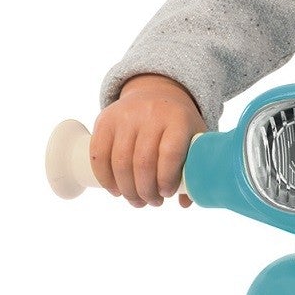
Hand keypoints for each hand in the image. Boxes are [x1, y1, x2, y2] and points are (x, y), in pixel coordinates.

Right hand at [90, 74, 203, 206]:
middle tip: (151, 202)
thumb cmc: (178, 124)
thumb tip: (184, 202)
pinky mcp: (105, 120)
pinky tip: (114, 189)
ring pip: (120, 162)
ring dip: (127, 189)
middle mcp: (151, 114)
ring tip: (135, 200)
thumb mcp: (194, 136)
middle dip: (146, 191)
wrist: (155, 92)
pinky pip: (99, 154)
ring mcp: (125, 116)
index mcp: (178, 119)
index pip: (170, 153)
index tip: (166, 194)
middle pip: (143, 162)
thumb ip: (194, 167)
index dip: (166, 179)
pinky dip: (104, 177)